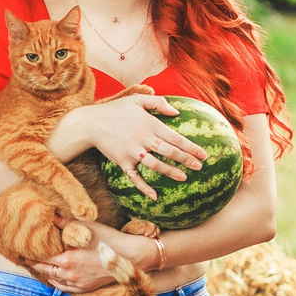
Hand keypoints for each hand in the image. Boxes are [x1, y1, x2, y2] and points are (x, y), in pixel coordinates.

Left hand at [31, 225, 146, 294]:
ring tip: (37, 265)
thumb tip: (51, 215)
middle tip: (25, 257)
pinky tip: (53, 277)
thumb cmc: (109, 239)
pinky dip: (56, 282)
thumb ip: (66, 223)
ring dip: (45, 272)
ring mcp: (77, 283)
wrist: (130, 256)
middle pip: (45, 269)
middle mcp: (69, 274)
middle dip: (35, 262)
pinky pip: (65, 288)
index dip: (31, 253)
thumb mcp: (87, 228)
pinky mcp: (85, 288)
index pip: (42, 258)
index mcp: (67, 260)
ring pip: (54, 279)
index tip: (23, 248)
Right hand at [68, 94, 205, 200]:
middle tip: (200, 167)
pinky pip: (135, 177)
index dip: (191, 146)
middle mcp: (143, 139)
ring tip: (184, 177)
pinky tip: (154, 196)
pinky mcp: (122, 162)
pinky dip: (144, 188)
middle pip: (169, 151)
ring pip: (155, 165)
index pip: (175, 137)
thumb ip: (158, 103)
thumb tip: (176, 113)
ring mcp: (132, 152)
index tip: (203, 154)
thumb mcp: (136, 100)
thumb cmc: (115, 110)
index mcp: (150, 124)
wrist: (91, 123)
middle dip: (186, 160)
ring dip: (170, 172)